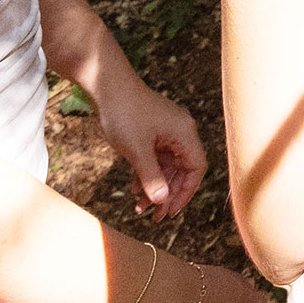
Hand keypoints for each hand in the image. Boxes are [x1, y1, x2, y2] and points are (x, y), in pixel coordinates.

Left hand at [91, 69, 207, 218]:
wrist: (107, 85)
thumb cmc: (124, 114)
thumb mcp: (137, 151)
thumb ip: (152, 178)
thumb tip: (162, 201)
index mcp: (184, 133)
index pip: (196, 169)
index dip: (185, 193)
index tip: (169, 211)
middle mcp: (180, 132)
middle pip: (183, 170)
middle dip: (168, 194)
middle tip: (153, 216)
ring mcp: (167, 131)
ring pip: (168, 167)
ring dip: (155, 187)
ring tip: (139, 207)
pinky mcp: (154, 131)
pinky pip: (157, 158)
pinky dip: (147, 174)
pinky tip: (133, 188)